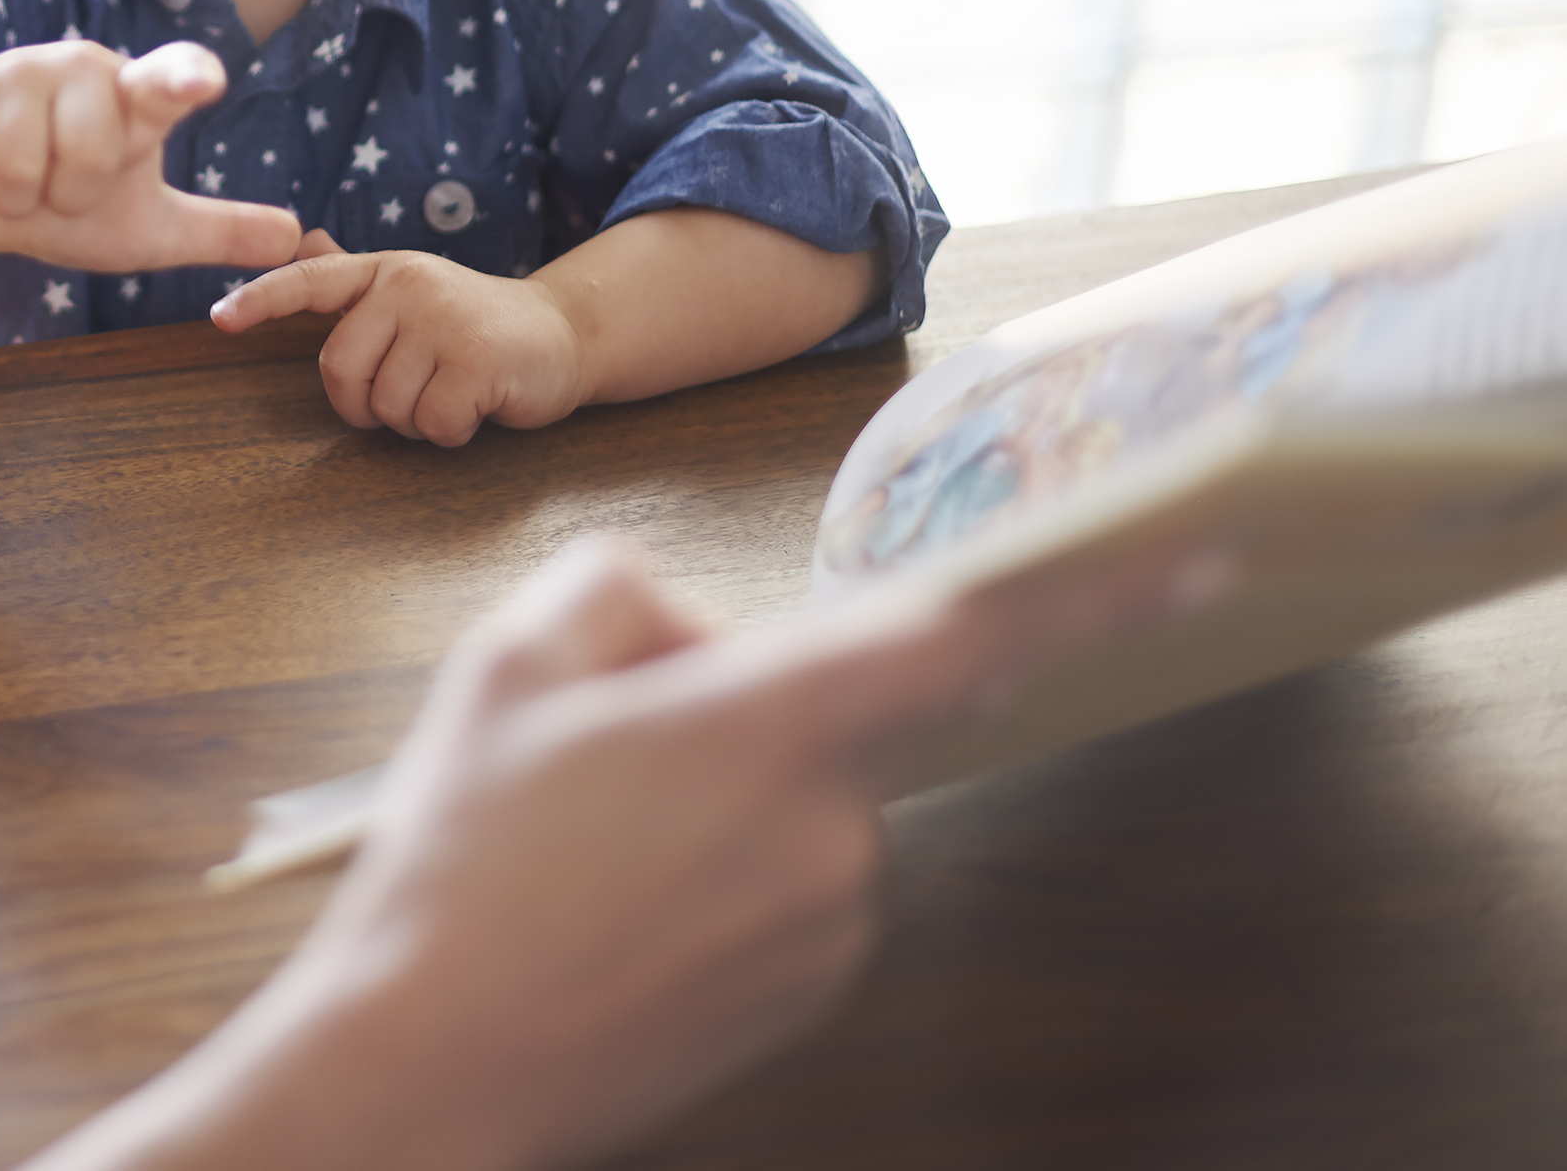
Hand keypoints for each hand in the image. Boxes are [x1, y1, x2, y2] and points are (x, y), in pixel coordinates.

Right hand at [0, 39, 302, 275]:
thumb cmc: (64, 201)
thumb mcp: (146, 228)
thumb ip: (218, 230)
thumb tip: (296, 239)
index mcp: (135, 96)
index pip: (169, 81)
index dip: (184, 79)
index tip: (204, 81)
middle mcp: (81, 66)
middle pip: (87, 153)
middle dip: (66, 195)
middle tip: (55, 188)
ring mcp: (15, 69)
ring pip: (20, 164)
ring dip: (14, 197)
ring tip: (13, 181)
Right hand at [32, 536, 1208, 1170]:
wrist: (430, 1067)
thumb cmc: (456, 865)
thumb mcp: (500, 668)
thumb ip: (614, 593)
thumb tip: (690, 630)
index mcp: (768, 727)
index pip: (962, 638)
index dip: (1088, 593)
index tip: (1197, 561)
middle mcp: (832, 830)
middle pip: (827, 714)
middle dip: (732, 701)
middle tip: (585, 748)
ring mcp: (829, 926)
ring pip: (801, 804)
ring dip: (719, 796)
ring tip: (574, 850)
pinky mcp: (807, 996)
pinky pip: (788, 889)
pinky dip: (716, 875)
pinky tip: (607, 909)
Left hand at [212, 234, 586, 444]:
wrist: (562, 334)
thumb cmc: (474, 324)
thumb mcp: (413, 293)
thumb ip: (356, 280)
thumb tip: (301, 241)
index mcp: (384, 271)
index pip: (309, 281)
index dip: (260, 300)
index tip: (219, 320)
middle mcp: (408, 286)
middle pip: (339, 370)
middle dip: (367, 404)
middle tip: (412, 394)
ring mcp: (443, 320)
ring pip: (387, 405)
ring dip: (414, 421)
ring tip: (451, 391)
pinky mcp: (476, 361)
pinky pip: (430, 424)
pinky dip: (450, 432)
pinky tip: (476, 406)